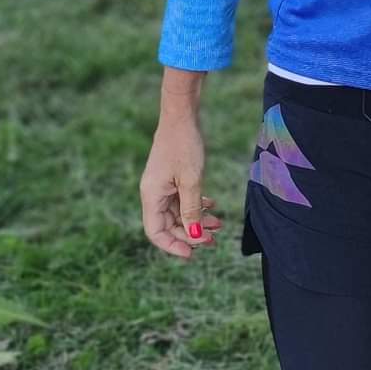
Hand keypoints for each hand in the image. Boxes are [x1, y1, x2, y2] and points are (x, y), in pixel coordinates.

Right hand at [139, 114, 222, 258]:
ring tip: (219, 225)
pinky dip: (196, 205)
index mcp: (151, 196)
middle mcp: (153, 193)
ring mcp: (162, 185)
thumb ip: (192, 211)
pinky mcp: (171, 177)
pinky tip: (212, 207)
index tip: (193, 253)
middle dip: (191, 234)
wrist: (182, 115)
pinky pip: (182, 199)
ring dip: (197, 221)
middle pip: (168, 225)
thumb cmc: (184, 145)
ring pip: (178, 212)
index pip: (156, 232)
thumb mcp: (191, 181)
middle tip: (214, 240)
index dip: (173, 246)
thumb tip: (195, 237)